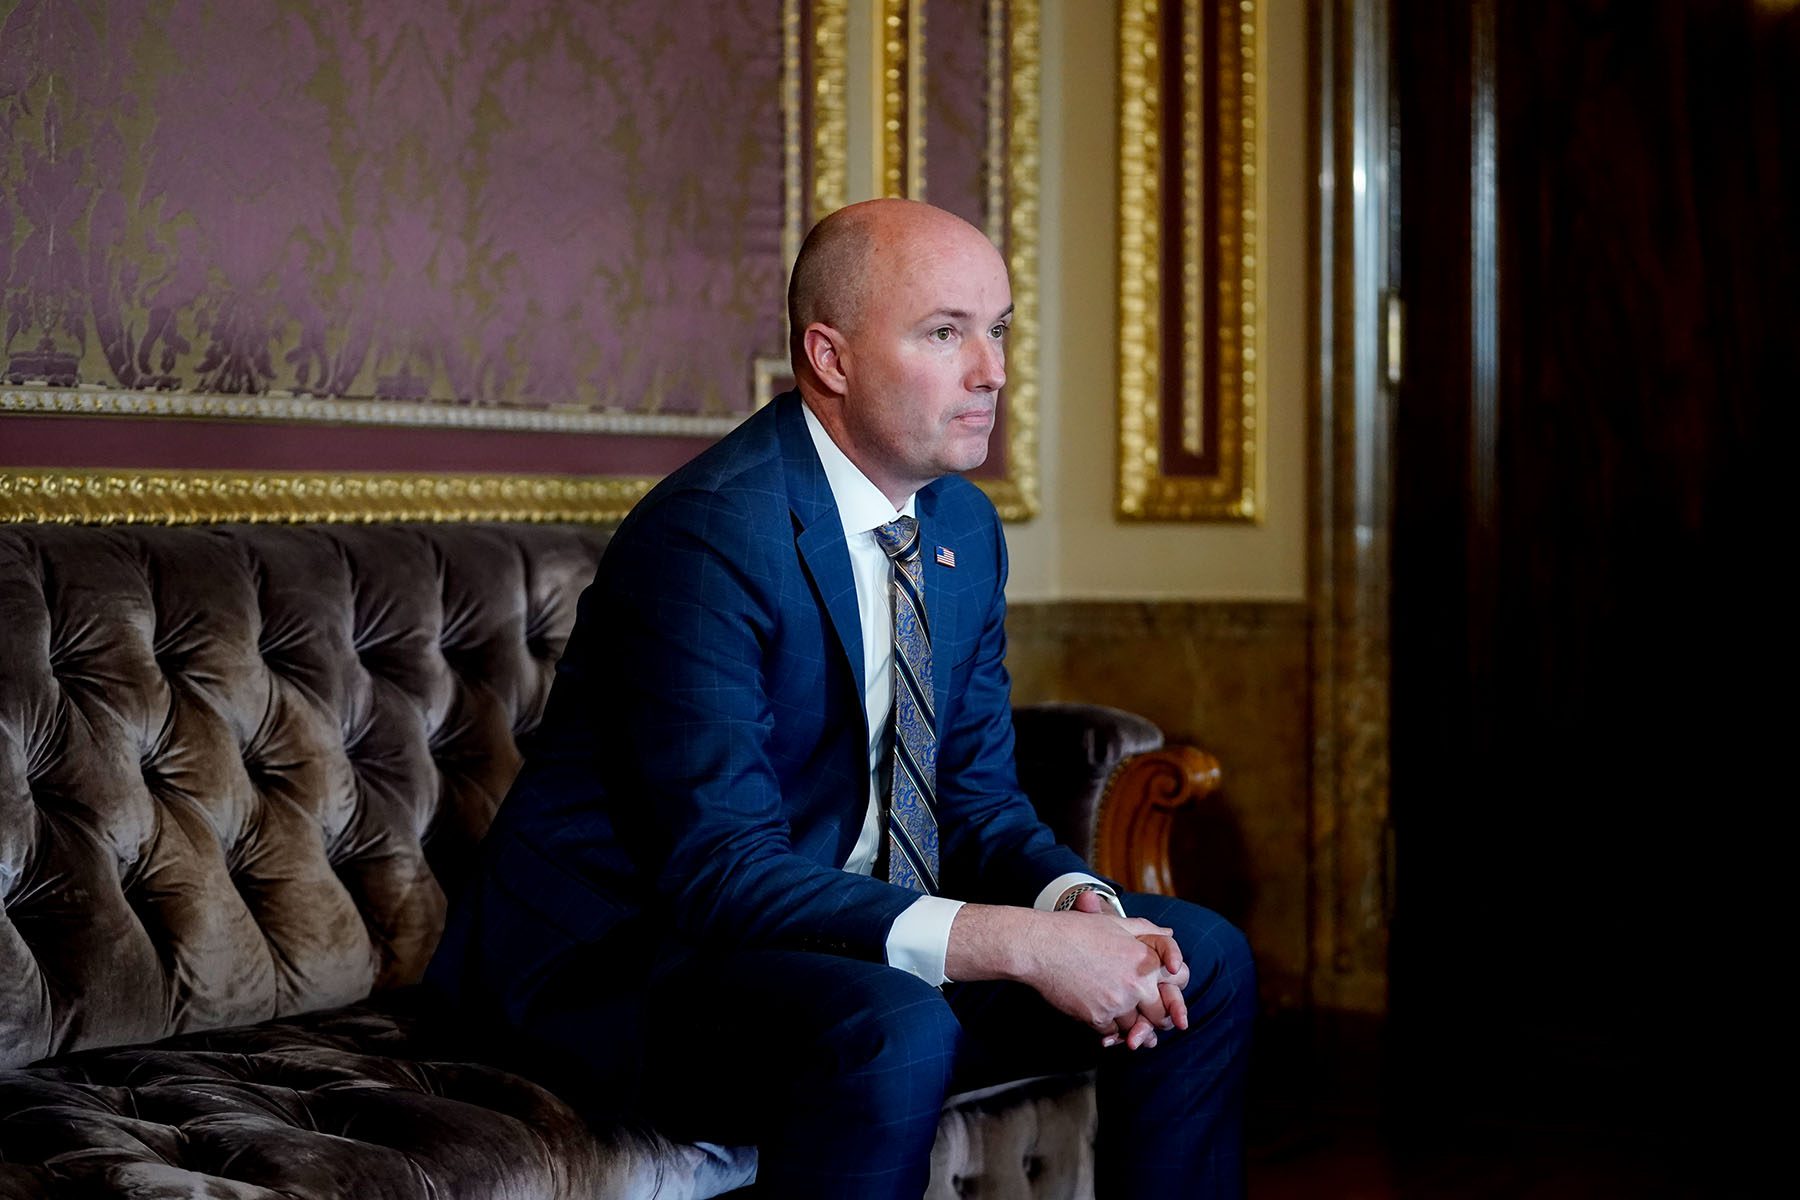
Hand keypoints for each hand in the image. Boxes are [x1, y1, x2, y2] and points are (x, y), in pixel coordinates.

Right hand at [942, 904, 1183, 1048]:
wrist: (1040, 946)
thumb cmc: (1075, 930)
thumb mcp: (1115, 924)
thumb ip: (1147, 931)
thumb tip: (1170, 934)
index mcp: (1145, 959)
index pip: (1178, 984)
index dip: (1175, 992)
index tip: (1166, 997)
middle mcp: (1136, 984)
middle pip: (1160, 1014)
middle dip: (1156, 1019)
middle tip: (1147, 1020)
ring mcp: (1117, 1003)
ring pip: (1135, 1027)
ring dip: (1130, 1025)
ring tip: (1118, 1015)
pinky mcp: (1097, 1017)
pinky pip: (1111, 1032)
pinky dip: (1108, 1029)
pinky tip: (1098, 1013)